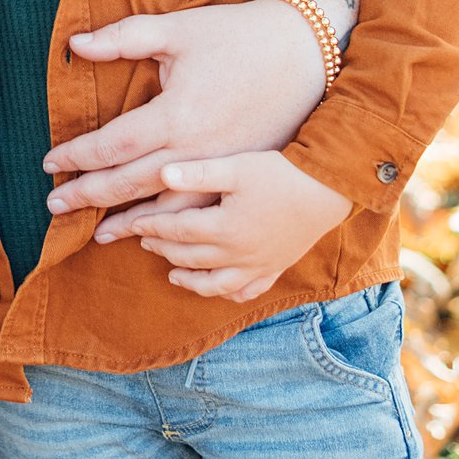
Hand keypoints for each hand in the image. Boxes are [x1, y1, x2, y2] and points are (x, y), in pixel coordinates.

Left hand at [44, 0, 327, 240]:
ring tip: (99, 234)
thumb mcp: (179, 30)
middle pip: (130, 184)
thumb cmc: (238, 35)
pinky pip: (205, 216)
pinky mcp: (247, 177)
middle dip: (89, 196)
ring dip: (129, 223)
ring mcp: (225, 171)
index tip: (49, 164)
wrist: (307, 52)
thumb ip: (124, 38)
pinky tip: (160, 239)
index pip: (112, 146)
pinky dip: (176, 230)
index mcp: (176, 115)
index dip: (77, 156)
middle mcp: (197, 152)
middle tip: (55, 207)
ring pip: (167, 209)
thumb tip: (74, 45)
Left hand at [128, 152, 352, 301]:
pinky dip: (225, 293)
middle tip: (142, 241)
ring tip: (170, 273)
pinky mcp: (274, 269)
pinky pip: (245, 291)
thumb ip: (199, 173)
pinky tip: (216, 288)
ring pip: (213, 284)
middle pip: (188, 257)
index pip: (175, 230)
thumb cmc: (281, 174)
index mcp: (224, 228)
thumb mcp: (237, 166)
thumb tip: (161, 174)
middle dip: (161, 249)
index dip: (149, 225)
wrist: (328, 191)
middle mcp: (237, 254)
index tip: (131, 221)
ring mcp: (256, 266)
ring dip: (187, 279)